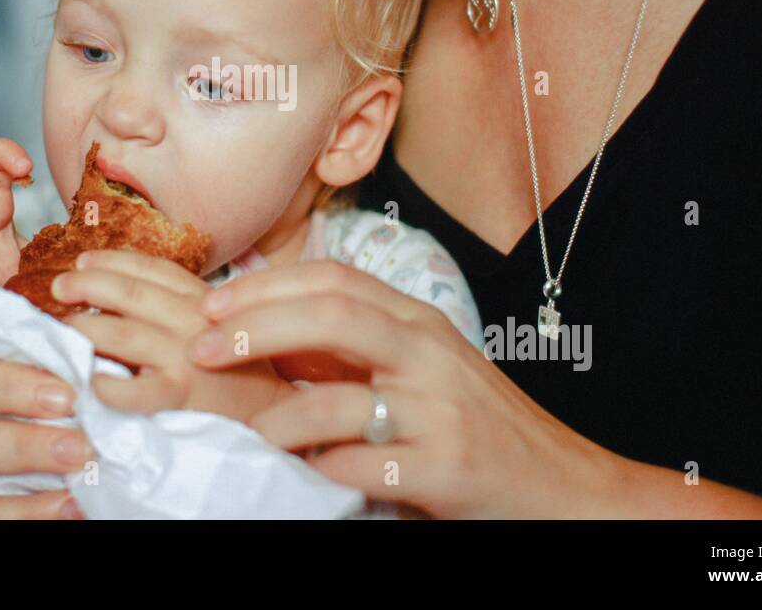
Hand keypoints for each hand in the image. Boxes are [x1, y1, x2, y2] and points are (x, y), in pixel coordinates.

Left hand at [52, 250, 288, 420]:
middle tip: (59, 286)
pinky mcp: (181, 397)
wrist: (277, 420)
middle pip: (133, 293)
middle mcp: (196, 322)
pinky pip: (135, 390)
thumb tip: (118, 296)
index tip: (82, 259)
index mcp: (204, 302)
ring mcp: (188, 358)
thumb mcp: (216, 329)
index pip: (153, 270)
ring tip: (64, 329)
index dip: (114, 261)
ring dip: (87, 327)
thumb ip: (178, 311)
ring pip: (124, 333)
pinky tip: (89, 383)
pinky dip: (107, 385)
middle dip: (90, 284)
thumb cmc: (238, 375)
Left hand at [189, 260, 620, 517]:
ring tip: (248, 433)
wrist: (558, 481)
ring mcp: (439, 410)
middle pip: (332, 315)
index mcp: (417, 321)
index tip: (211, 304)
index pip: (332, 280)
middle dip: (256, 326)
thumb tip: (261, 328)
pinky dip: (325, 470)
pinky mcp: (447, 467)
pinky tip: (307, 474)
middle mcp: (428, 353)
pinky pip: (366, 466)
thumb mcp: (417, 367)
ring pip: (341, 400)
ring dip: (280, 419)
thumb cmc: (473, 421)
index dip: (265, 287)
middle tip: (202, 347)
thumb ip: (352, 347)